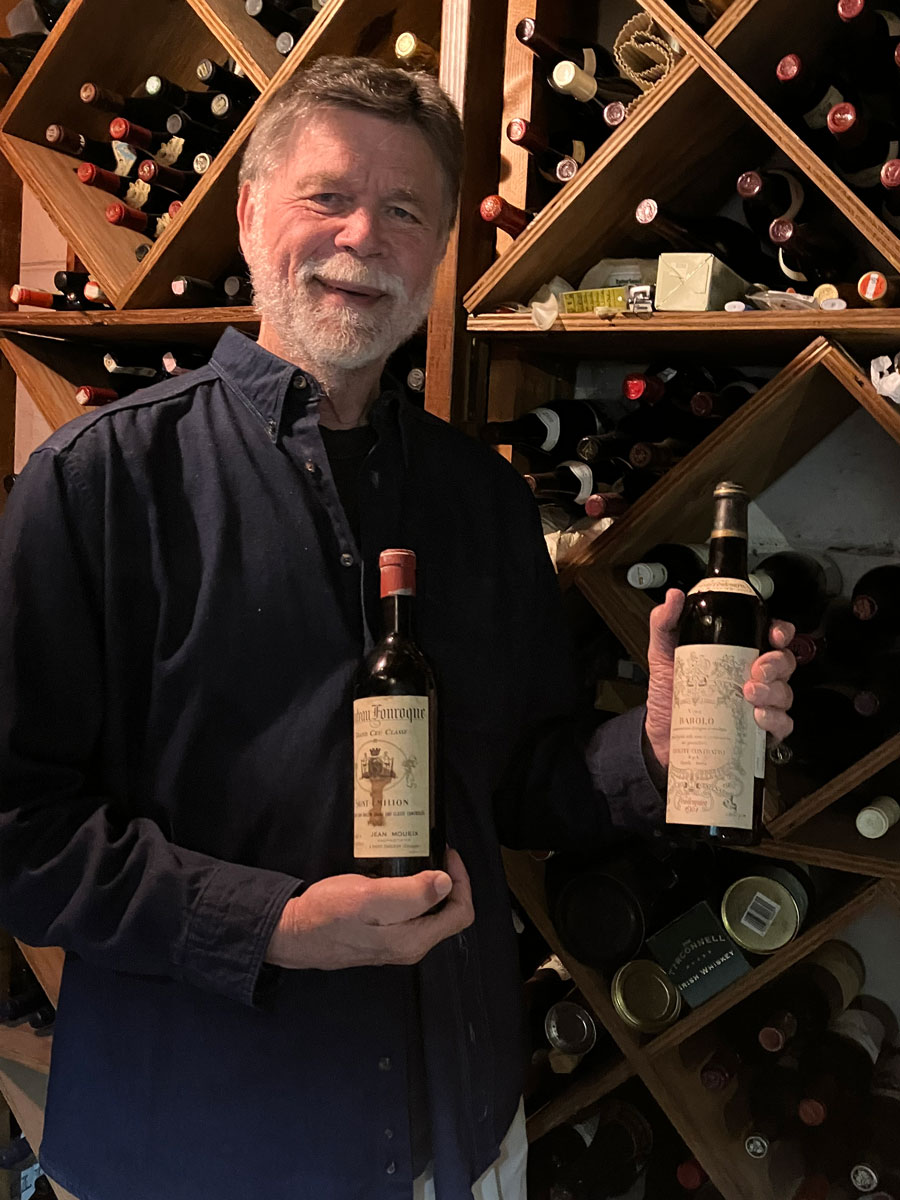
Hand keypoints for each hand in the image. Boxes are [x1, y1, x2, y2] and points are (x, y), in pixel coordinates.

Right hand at [264, 847, 473, 969]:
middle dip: (448, 881)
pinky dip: (413, 894)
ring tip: (418, 859)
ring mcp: (396, 944)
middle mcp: (410, 947)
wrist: (293, 933)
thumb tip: (446, 883)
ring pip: (429, 914)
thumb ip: (411, 893)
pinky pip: (411, 915)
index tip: (446, 855)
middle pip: (448, 914)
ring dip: (429, 886)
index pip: (460, 912)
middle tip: (434, 852)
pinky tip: (398, 876)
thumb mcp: (371, 897)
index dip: (461, 881)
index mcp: (414, 940)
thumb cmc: (329, 914)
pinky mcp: (382, 937)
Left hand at [644, 588, 796, 769]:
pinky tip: (757, 716)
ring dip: (773, 691)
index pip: (771, 636)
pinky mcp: (758, 733)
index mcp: (739, 653)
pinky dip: (774, 720)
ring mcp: (759, 705)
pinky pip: (781, 726)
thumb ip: (665, 622)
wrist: (662, 734)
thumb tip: (674, 597)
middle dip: (777, 663)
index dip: (781, 632)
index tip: (774, 634)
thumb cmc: (670, 693)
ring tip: (749, 692)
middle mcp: (754, 677)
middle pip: (785, 662)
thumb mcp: (663, 652)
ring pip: (785, 693)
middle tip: (758, 668)